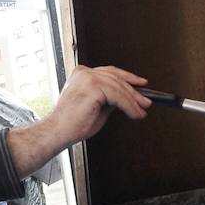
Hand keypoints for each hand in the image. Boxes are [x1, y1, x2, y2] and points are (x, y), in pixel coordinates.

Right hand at [8, 65, 150, 177]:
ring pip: (119, 87)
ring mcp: (88, 78)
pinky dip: (129, 106)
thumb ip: (109, 98)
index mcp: (82, 74)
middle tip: (146, 102)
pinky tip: (134, 113)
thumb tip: (125, 98)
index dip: (128, 77)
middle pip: (116, 78)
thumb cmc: (72, 123)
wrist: (59, 132)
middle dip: (134, 91)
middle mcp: (84, 73)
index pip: (109, 72)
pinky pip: (118, 96)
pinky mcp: (93, 88)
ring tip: (141, 111)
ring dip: (133, 101)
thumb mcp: (97, 106)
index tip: (141, 84)